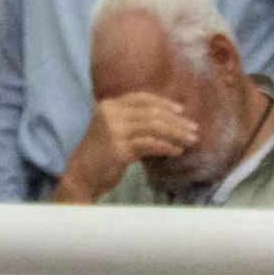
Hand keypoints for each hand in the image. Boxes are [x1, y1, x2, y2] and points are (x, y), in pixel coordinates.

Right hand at [54, 89, 196, 199]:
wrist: (80, 176)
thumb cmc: (101, 155)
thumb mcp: (115, 131)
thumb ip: (134, 122)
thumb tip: (168, 121)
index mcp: (110, 106)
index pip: (142, 98)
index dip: (164, 103)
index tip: (182, 111)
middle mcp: (111, 114)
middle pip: (151, 112)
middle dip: (176, 121)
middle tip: (193, 129)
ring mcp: (114, 131)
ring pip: (153, 127)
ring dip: (176, 133)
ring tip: (190, 140)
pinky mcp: (118, 149)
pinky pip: (149, 144)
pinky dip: (166, 146)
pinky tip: (176, 151)